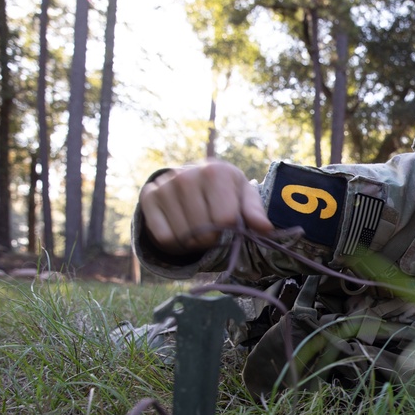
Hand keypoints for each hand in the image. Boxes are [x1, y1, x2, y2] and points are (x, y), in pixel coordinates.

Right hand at [139, 160, 273, 254]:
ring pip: (182, 236)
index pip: (224, 219)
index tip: (229, 224)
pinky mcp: (149, 197)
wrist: (193, 180)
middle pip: (202, 230)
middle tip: (212, 230)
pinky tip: (180, 228)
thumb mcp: (244, 196)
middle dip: (211, 238)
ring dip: (193, 242)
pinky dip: (174, 242)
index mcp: (216, 172)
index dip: (230, 230)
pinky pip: (163, 237)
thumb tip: (265, 229)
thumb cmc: (225, 191)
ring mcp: (165, 185)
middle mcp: (187, 175)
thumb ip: (255, 212)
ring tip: (197, 228)